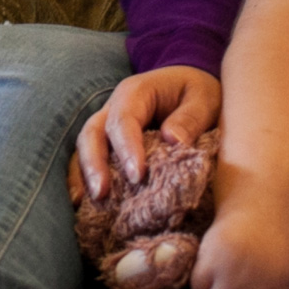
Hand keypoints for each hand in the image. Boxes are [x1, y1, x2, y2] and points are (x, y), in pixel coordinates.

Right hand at [70, 66, 222, 202]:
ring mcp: (107, 125)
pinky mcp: (110, 142)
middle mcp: (113, 108)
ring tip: (87, 203)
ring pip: (86, 147)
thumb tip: (172, 141)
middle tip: (101, 193)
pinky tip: (87, 203)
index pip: (123, 121)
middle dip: (94, 164)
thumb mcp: (203, 99)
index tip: (137, 176)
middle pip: (92, 133)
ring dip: (84, 175)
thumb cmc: (197, 91)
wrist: (190, 84)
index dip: (126, 148)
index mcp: (135, 93)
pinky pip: (92, 158)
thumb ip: (190, 118)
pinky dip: (86, 179)